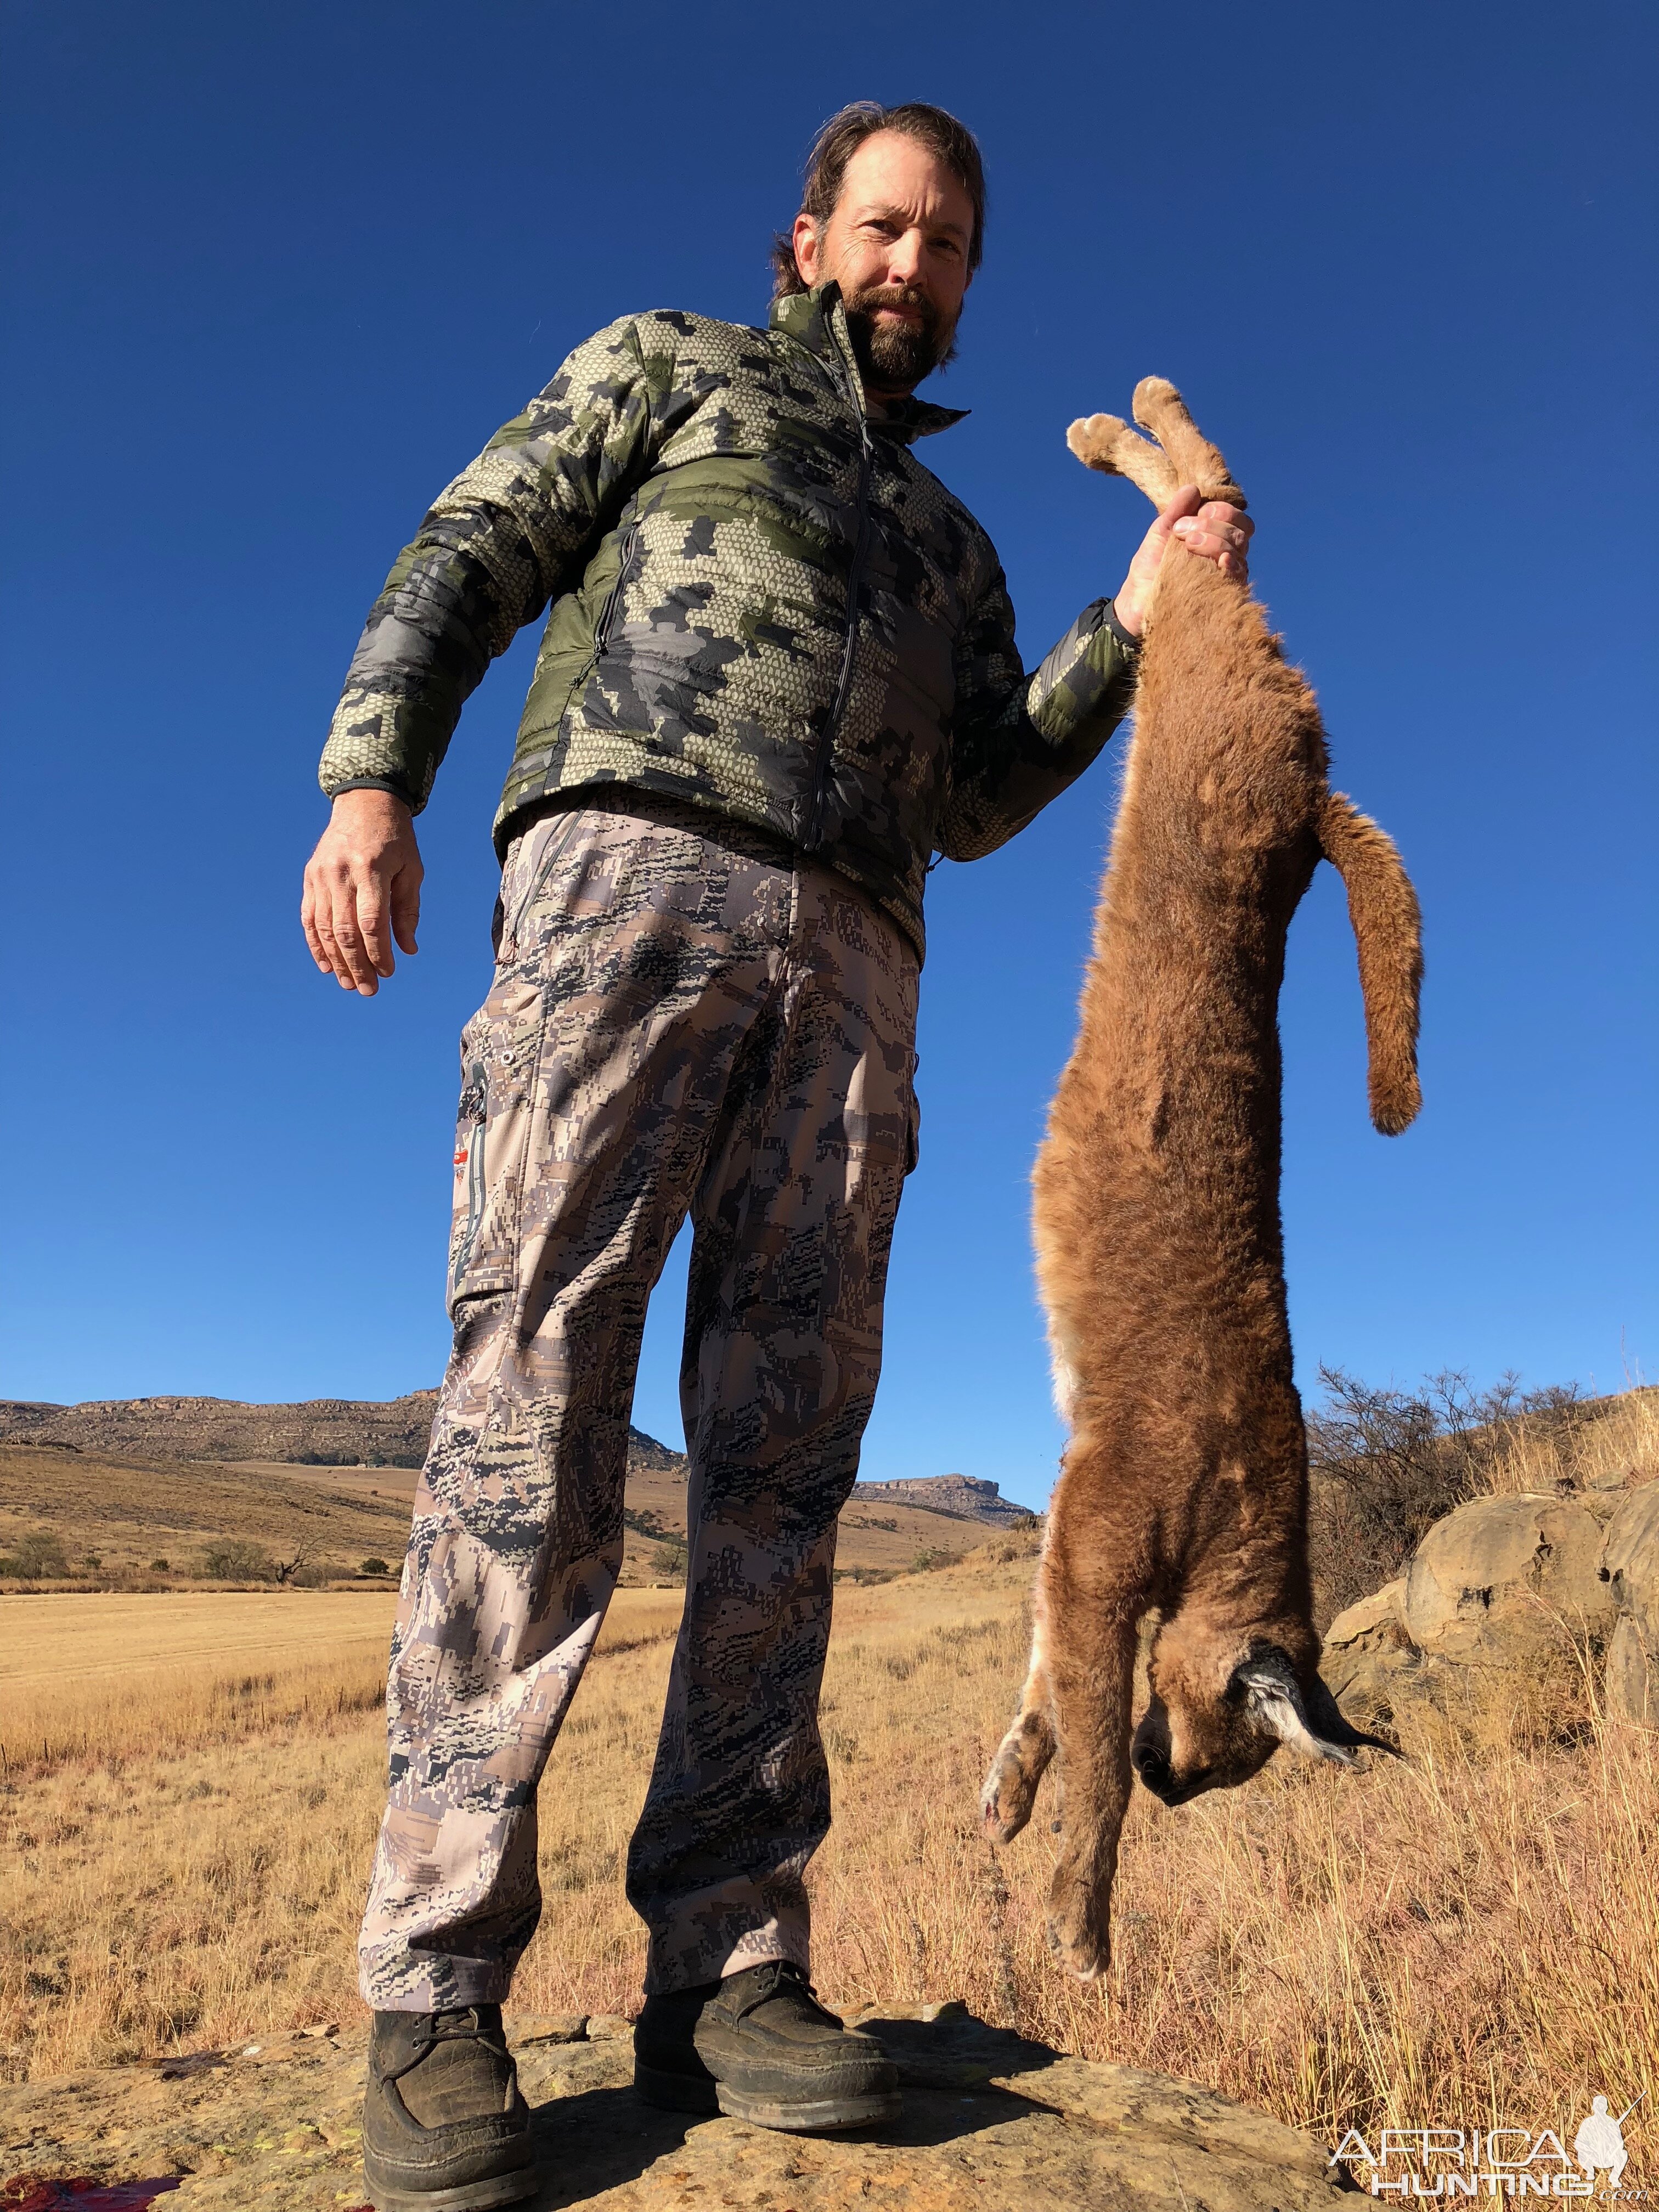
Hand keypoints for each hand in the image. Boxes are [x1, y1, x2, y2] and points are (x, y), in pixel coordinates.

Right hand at [301, 790, 422, 995]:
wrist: (364, 804)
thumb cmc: (395, 840)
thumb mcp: (412, 870)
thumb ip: (407, 910)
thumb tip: (407, 950)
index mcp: (371, 870)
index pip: (371, 923)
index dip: (379, 952)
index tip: (388, 972)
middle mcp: (341, 874)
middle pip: (346, 931)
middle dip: (357, 965)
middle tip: (368, 990)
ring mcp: (321, 876)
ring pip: (324, 929)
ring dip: (337, 961)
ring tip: (350, 983)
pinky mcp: (310, 877)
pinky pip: (309, 918)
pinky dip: (316, 945)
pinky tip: (327, 966)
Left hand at [1112, 485, 1253, 638]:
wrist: (1137, 602)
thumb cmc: (1150, 567)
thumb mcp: (1160, 533)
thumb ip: (1176, 511)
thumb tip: (1192, 488)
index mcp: (1216, 536)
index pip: (1236, 517)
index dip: (1220, 510)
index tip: (1189, 517)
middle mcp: (1226, 554)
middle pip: (1241, 531)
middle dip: (1213, 525)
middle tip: (1182, 533)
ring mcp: (1226, 575)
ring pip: (1239, 550)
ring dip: (1215, 541)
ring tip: (1188, 546)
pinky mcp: (1223, 594)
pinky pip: (1239, 576)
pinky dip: (1232, 564)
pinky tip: (1221, 561)